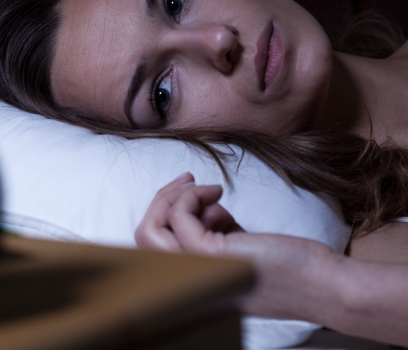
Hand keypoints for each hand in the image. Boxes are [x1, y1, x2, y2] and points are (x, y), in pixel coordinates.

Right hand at [135, 173, 338, 319]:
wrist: (321, 284)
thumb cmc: (284, 265)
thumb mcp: (236, 246)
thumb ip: (211, 231)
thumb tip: (196, 205)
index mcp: (193, 281)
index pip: (152, 249)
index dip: (161, 214)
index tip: (185, 191)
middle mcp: (187, 282)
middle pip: (144, 238)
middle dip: (161, 200)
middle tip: (187, 180)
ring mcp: (196, 271)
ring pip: (150, 228)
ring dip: (174, 196)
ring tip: (208, 189)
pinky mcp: (210, 256)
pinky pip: (179, 215)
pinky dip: (192, 195)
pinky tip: (219, 194)